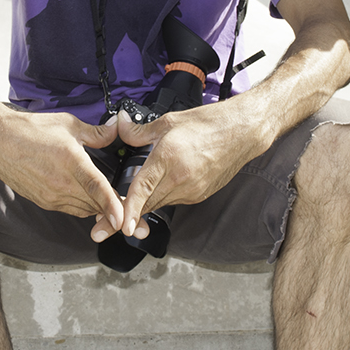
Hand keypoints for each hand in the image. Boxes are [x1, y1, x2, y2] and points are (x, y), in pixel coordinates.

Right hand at [0, 109, 126, 240]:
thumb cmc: (29, 130)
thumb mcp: (68, 124)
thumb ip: (96, 132)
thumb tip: (114, 129)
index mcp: (70, 161)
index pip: (96, 188)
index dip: (111, 205)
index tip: (123, 217)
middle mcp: (60, 183)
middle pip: (94, 204)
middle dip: (112, 207)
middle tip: (128, 205)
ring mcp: (50, 196)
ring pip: (83, 209)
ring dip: (97, 208)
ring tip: (109, 202)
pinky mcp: (43, 201)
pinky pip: (70, 209)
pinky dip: (82, 206)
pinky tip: (86, 197)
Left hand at [112, 102, 263, 240]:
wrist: (241, 131)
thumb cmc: (209, 124)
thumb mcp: (168, 122)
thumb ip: (139, 131)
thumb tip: (121, 126)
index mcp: (168, 158)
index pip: (142, 189)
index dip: (129, 210)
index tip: (122, 227)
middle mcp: (180, 178)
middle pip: (148, 203)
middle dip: (128, 213)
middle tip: (107, 220)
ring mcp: (192, 189)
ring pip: (159, 203)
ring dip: (145, 204)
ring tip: (130, 203)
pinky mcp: (199, 194)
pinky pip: (173, 201)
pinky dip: (162, 197)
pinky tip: (160, 188)